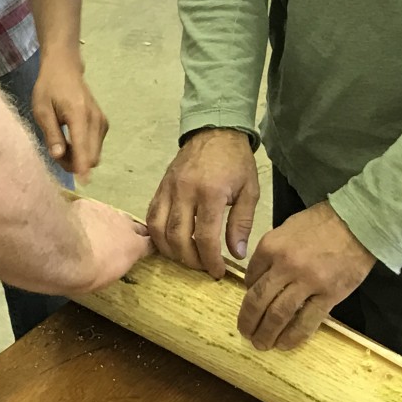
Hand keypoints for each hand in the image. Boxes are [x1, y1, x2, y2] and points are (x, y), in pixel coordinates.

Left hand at [32, 54, 108, 182]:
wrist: (65, 69)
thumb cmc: (49, 88)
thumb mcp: (42, 109)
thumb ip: (52, 133)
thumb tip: (58, 156)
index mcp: (79, 114)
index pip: (83, 146)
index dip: (82, 167)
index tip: (82, 183)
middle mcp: (95, 119)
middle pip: (92, 155)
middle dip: (75, 163)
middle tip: (56, 153)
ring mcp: (102, 121)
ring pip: (95, 153)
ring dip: (79, 158)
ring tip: (61, 144)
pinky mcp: (103, 123)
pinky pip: (96, 146)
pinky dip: (84, 150)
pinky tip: (71, 140)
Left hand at [70, 196, 152, 292]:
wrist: (64, 250)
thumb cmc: (88, 274)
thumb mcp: (108, 278)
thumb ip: (117, 264)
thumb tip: (115, 261)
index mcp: (133, 246)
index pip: (149, 243)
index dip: (147, 245)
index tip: (144, 249)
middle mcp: (124, 225)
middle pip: (135, 226)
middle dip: (132, 232)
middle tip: (123, 240)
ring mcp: (106, 211)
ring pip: (115, 215)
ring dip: (111, 223)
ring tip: (100, 230)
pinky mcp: (88, 204)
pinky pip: (93, 209)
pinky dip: (90, 216)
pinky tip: (80, 222)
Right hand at [147, 129, 258, 278]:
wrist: (215, 130)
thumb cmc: (236, 161)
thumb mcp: (250, 190)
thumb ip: (242, 223)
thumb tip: (236, 254)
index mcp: (211, 193)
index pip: (205, 237)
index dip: (210, 260)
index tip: (217, 272)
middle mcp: (186, 191)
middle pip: (178, 237)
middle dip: (190, 260)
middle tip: (202, 267)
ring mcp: (169, 188)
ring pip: (159, 229)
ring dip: (170, 250)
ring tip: (185, 258)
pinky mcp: (161, 186)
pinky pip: (152, 215)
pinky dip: (157, 234)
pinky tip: (169, 242)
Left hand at [238, 202, 374, 350]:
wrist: (357, 223)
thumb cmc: (321, 222)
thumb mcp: (287, 228)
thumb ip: (272, 251)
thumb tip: (260, 276)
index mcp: (271, 246)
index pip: (250, 277)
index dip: (247, 294)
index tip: (250, 304)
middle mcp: (285, 265)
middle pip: (259, 300)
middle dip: (248, 320)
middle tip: (245, 333)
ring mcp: (307, 282)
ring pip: (279, 315)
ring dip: (266, 333)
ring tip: (261, 344)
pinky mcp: (329, 295)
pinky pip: (306, 321)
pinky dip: (293, 337)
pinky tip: (285, 344)